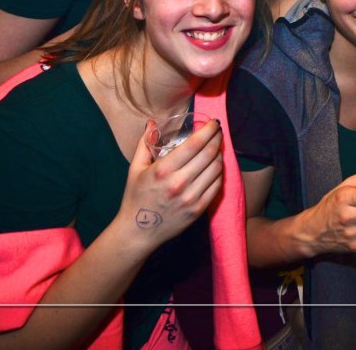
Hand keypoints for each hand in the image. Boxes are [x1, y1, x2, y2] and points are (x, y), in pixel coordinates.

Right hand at [115, 119, 224, 251]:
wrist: (138, 232)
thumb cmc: (136, 197)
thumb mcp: (135, 168)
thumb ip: (144, 143)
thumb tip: (152, 123)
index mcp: (163, 170)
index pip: (195, 144)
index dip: (209, 130)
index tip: (214, 123)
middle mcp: (179, 183)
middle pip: (209, 154)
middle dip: (217, 138)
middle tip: (218, 132)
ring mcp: (191, 198)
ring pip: (216, 168)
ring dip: (219, 154)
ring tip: (216, 148)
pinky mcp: (198, 210)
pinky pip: (217, 186)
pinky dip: (219, 173)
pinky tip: (215, 166)